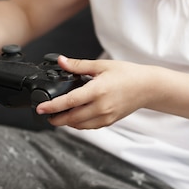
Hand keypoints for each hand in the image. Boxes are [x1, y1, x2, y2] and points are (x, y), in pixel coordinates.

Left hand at [35, 56, 152, 128]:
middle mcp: (101, 106)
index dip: (52, 106)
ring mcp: (106, 116)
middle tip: (46, 115)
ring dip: (66, 123)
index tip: (41, 108)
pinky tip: (74, 118)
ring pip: (80, 125)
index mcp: (97, 90)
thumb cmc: (127, 74)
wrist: (148, 87)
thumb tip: (61, 61)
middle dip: (56, 118)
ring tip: (58, 117)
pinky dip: (79, 124)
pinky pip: (90, 126)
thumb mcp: (101, 65)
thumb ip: (79, 66)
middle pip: (71, 118)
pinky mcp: (109, 121)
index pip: (69, 101)